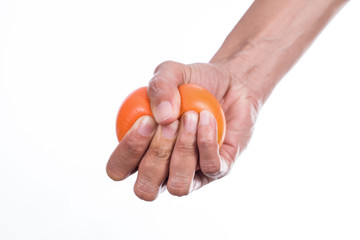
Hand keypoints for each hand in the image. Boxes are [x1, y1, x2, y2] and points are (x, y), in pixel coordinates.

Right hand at [106, 60, 260, 200]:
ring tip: (190, 116)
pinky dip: (207, 141)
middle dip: (157, 154)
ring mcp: (190, 174)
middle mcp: (162, 170)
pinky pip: (210, 168)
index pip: (118, 169)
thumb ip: (159, 86)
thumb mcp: (172, 72)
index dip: (128, 151)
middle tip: (170, 123)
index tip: (147, 120)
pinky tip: (207, 117)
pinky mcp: (218, 171)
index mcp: (140, 152)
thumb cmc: (194, 82)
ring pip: (178, 186)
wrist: (230, 83)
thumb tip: (162, 117)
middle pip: (145, 188)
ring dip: (183, 150)